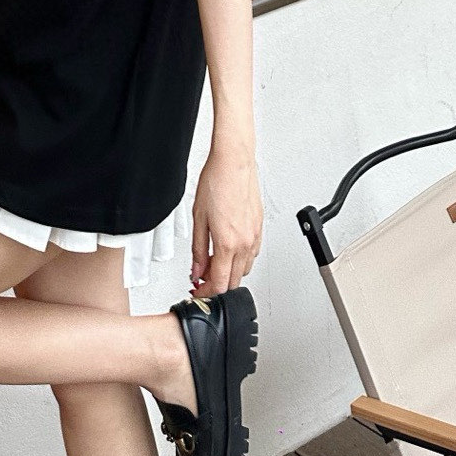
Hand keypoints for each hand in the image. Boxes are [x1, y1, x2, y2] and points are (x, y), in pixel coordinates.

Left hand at [190, 144, 261, 296]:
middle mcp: (245, 243)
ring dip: (229, 272)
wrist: (234, 162)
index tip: (198, 291)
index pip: (219, 283)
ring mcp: (254, 237)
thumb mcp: (198, 217)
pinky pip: (252, 255)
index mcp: (227, 243)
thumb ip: (197, 249)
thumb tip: (196, 270)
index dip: (206, 292)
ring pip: (244, 270)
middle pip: (233, 281)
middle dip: (216, 284)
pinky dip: (239, 259)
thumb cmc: (216, 182)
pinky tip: (228, 249)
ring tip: (212, 260)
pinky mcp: (259, 229)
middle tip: (202, 277)